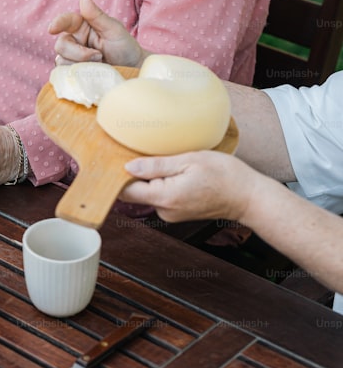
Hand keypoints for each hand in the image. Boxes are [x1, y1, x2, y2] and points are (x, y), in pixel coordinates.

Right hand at [48, 0, 147, 67]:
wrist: (132, 70)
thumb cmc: (124, 47)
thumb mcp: (113, 28)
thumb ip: (96, 14)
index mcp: (81, 25)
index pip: (65, 21)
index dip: (57, 23)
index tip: (52, 29)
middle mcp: (74, 40)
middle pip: (61, 45)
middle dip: (78, 53)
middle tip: (99, 56)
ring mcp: (71, 57)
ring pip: (61, 60)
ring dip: (80, 64)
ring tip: (99, 64)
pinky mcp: (72, 72)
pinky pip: (64, 73)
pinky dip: (77, 75)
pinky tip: (90, 74)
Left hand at [119, 151, 260, 222]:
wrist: (249, 198)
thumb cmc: (226, 176)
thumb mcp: (190, 161)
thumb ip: (157, 165)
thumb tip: (129, 166)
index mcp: (165, 197)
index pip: (126, 190)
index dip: (119, 175)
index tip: (118, 158)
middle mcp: (164, 210)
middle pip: (136, 192)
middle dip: (137, 173)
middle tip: (146, 153)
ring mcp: (170, 214)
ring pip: (149, 193)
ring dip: (153, 177)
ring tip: (171, 162)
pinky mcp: (177, 213)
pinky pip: (161, 196)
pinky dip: (163, 184)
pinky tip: (178, 173)